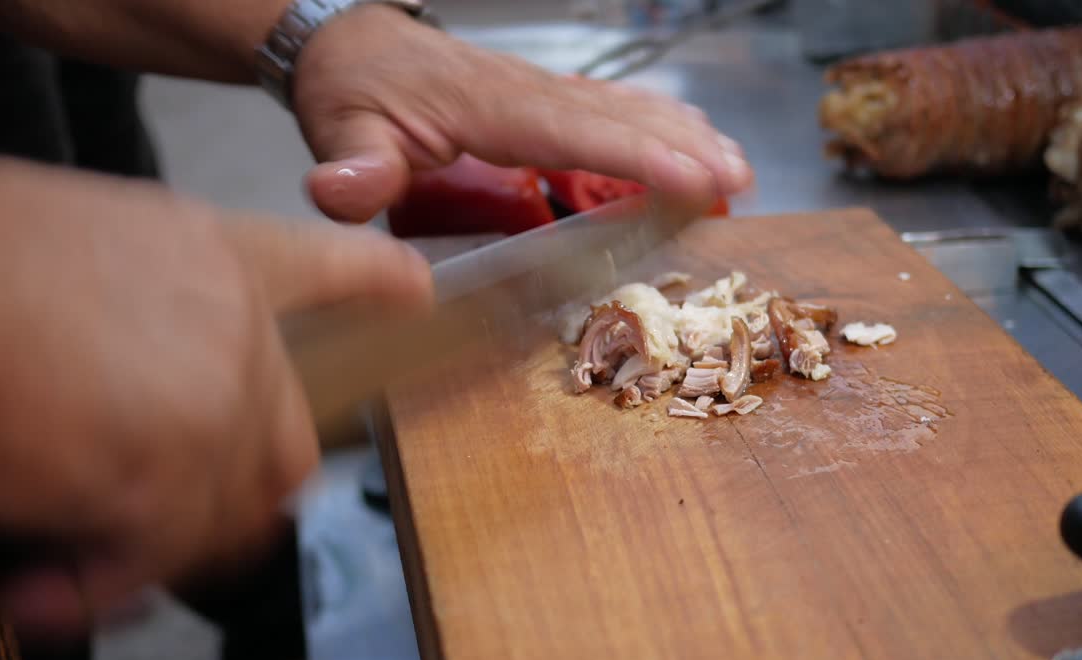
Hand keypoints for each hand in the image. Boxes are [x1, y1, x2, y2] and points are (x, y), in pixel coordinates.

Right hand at [0, 157, 431, 639]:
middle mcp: (239, 327)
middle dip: (233, 499)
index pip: (328, 268)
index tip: (415, 298)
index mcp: (219, 257)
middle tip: (160, 526)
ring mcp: (216, 398)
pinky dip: (100, 587)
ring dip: (155, 550)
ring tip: (71, 564)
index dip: (377, 287)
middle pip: (288, 445)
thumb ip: (154, 315)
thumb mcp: (88, 245)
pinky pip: (162, 555)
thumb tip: (147, 395)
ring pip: (230, 513)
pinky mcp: (169, 471)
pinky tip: (46, 590)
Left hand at [292, 5, 753, 222]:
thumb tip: (345, 192)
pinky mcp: (547, 99)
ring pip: (628, 107)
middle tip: (740, 181)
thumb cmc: (354, 92)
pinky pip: (616, 107)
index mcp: (491, 107)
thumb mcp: (341, 130)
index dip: (637, 155)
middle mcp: (531, 93)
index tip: (691, 180)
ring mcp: (544, 91)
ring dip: (686, 134)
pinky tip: (693, 136)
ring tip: (737, 167)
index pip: (577, 131)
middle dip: (686, 147)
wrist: (350, 46)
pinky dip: (663, 121)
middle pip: (621, 116)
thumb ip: (351, 166)